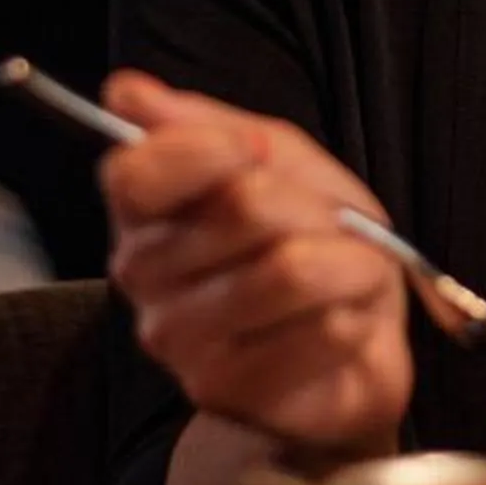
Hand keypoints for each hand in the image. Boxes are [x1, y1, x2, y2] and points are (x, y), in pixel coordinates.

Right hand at [101, 74, 411, 461]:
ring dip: (351, 262)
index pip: (134, 174)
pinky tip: (345, 322)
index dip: (207, 150)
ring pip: (290, 271)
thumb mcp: (274, 157)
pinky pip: (322, 332)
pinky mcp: (233, 393)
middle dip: (313, 206)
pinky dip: (358, 316)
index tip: (255, 149)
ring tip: (351, 271)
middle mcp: (142, 278)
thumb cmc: (307, 238)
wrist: (352, 334)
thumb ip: (206, 124)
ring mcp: (181, 343)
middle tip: (328, 223)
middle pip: (242, 208)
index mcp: (141, 210)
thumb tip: (127, 90)